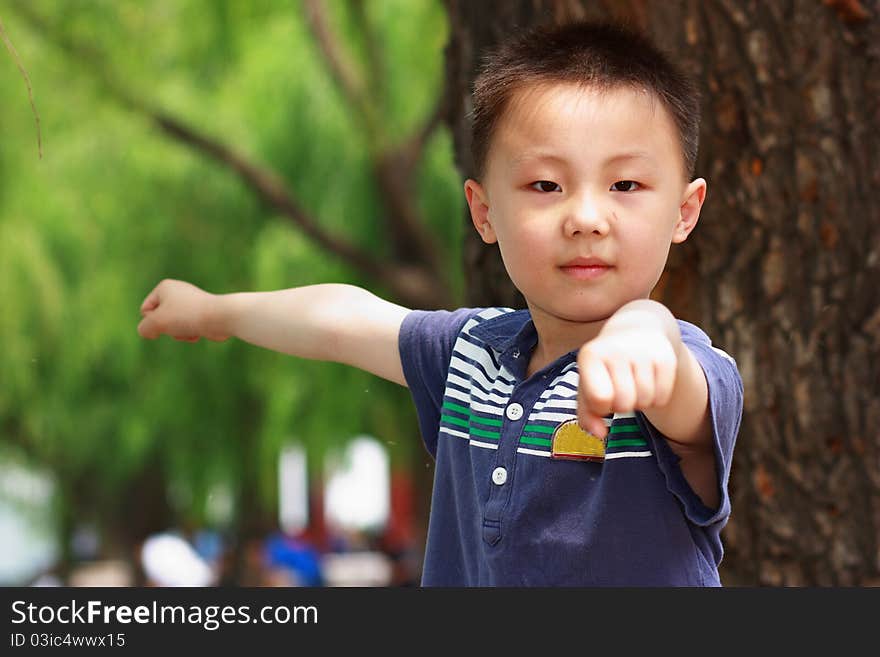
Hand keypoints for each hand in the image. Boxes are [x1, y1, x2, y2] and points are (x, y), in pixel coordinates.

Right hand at [137, 279, 227, 341]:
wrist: (221, 317)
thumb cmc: (187, 315)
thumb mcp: (157, 322)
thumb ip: (144, 328)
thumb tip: (149, 332)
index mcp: (165, 287)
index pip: (145, 311)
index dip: (153, 321)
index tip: (167, 318)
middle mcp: (177, 292)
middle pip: (161, 321)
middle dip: (168, 329)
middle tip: (180, 324)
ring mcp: (190, 303)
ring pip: (174, 327)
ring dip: (180, 334)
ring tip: (191, 328)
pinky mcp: (200, 314)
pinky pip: (188, 329)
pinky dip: (191, 334)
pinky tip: (200, 332)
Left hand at [576, 322, 678, 438]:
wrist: (635, 329)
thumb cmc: (605, 366)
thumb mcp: (588, 385)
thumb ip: (587, 415)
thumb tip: (600, 435)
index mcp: (591, 355)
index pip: (600, 400)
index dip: (602, 407)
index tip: (602, 395)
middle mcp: (617, 350)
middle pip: (624, 404)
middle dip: (622, 405)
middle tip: (620, 389)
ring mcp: (643, 352)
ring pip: (645, 402)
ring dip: (639, 402)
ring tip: (633, 384)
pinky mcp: (666, 358)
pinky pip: (662, 399)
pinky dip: (656, 399)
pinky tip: (649, 382)